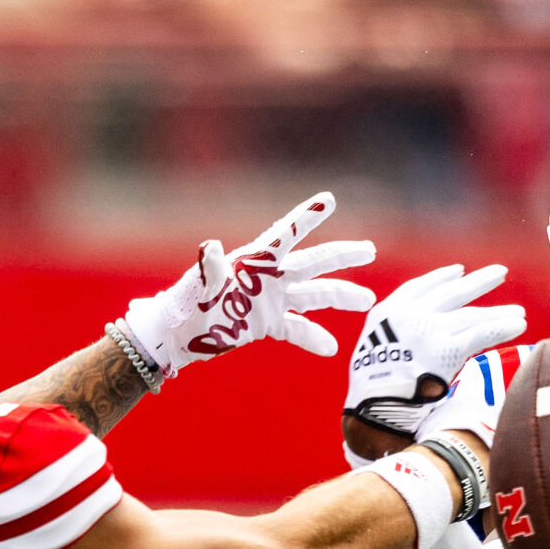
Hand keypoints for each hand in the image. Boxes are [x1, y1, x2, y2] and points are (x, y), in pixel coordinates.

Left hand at [123, 193, 374, 376]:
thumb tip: (209, 247)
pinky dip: (314, 338)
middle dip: (342, 255)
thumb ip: (209, 268)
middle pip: (313, 262)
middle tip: (370, 249)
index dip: (307, 217)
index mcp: (254, 262)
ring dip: (341, 296)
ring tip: (368, 300)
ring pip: (315, 295)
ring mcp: (271, 300)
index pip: (287, 235)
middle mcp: (268, 277)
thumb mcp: (199, 287)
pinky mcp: (268, 323)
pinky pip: (298, 328)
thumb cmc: (186, 305)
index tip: (328, 199)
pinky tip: (332, 348)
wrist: (180, 334)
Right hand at [343, 265, 526, 440]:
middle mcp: (412, 315)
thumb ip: (393, 337)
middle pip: (452, 292)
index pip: (419, 287)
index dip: (441, 277)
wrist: (372, 404)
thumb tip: (413, 346)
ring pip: (471, 315)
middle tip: (500, 272)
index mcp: (389, 311)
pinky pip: (481, 334)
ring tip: (519, 311)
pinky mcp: (448, 349)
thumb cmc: (370, 386)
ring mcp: (431, 330)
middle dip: (478, 282)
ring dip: (498, 312)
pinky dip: (501, 328)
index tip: (458, 271)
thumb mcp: (370, 348)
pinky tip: (519, 324)